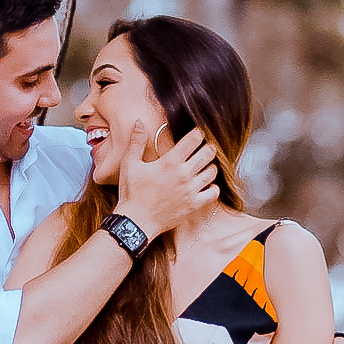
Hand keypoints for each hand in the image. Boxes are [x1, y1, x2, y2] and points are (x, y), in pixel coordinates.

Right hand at [118, 121, 219, 240]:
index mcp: (170, 162)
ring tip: (203, 166)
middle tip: (203, 148)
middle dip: (207, 148)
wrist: (135, 222)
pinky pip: (213, 192)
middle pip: (208, 153)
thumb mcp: (130, 164)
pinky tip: (205, 185)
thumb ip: (136, 141)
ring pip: (212, 172)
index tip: (196, 134)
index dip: (198, 133)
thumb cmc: (132, 193)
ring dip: (210, 166)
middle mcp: (184, 174)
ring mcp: (191, 190)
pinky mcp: (194, 205)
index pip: (194, 139)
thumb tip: (139, 122)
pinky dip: (212, 187)